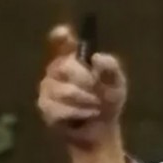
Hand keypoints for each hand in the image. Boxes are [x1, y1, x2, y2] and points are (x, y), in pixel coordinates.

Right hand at [37, 24, 127, 149]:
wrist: (101, 129)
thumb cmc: (107, 101)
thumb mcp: (116, 84)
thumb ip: (110, 69)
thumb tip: (97, 58)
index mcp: (73, 58)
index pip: (61, 42)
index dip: (60, 37)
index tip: (64, 33)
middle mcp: (56, 70)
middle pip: (65, 67)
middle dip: (86, 81)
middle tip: (98, 92)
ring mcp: (48, 89)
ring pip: (63, 91)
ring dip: (85, 101)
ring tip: (95, 106)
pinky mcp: (45, 108)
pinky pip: (58, 108)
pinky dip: (77, 113)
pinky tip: (86, 115)